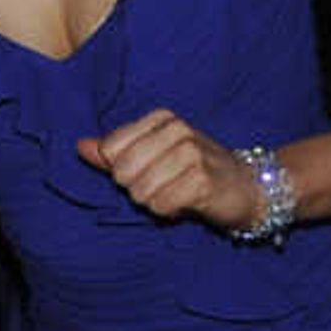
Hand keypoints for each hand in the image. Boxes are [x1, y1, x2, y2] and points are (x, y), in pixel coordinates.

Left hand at [78, 109, 266, 231]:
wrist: (249, 187)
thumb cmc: (196, 171)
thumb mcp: (154, 155)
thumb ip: (116, 152)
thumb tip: (80, 146)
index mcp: (163, 118)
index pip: (111, 149)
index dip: (124, 170)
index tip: (152, 170)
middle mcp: (178, 129)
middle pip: (122, 172)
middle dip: (139, 189)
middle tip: (166, 185)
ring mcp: (192, 153)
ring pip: (140, 192)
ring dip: (156, 202)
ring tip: (178, 193)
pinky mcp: (202, 180)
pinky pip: (160, 205)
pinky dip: (170, 211)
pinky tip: (188, 203)